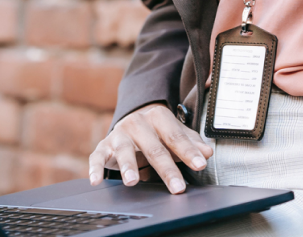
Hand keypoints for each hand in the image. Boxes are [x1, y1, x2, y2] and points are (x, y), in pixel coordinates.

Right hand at [88, 103, 213, 194]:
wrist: (130, 122)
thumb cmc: (157, 132)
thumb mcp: (174, 134)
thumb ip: (190, 143)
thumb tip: (207, 152)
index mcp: (157, 116)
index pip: (175, 136)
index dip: (188, 151)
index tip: (200, 164)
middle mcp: (137, 122)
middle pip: (154, 148)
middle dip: (167, 169)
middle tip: (177, 186)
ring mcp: (119, 134)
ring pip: (124, 150)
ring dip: (128, 166)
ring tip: (133, 181)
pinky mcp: (103, 146)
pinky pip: (97, 157)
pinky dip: (95, 168)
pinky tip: (97, 180)